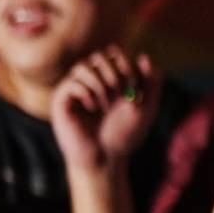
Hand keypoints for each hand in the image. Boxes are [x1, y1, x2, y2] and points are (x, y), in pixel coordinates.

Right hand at [51, 49, 160, 172]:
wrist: (106, 158)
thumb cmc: (125, 136)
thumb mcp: (147, 108)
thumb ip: (151, 82)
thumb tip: (144, 56)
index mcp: (111, 79)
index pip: (113, 53)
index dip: (124, 61)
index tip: (133, 81)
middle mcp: (92, 81)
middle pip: (99, 57)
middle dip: (113, 72)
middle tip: (121, 92)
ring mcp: (76, 90)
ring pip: (83, 66)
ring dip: (99, 82)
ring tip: (106, 103)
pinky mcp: (62, 101)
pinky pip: (72, 83)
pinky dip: (86, 92)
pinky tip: (93, 108)